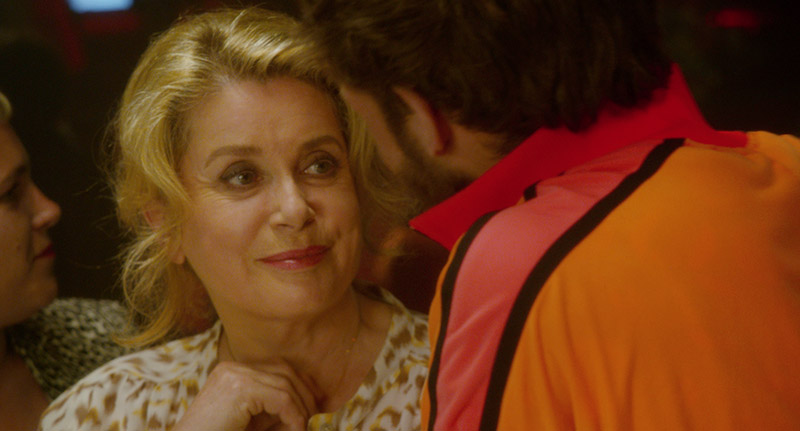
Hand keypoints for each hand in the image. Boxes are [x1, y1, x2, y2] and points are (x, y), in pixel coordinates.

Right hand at [172, 359, 319, 430]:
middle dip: (305, 394)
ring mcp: (235, 375)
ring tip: (302, 427)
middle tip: (314, 415)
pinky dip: (294, 415)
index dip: (299, 387)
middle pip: (284, 371)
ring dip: (300, 408)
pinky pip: (281, 398)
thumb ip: (272, 411)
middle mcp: (233, 368)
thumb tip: (306, 408)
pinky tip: (296, 429)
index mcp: (232, 372)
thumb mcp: (251, 421)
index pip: (277, 369)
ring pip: (286, 384)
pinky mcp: (240, 389)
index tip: (310, 407)